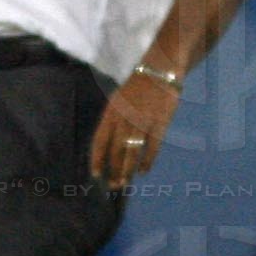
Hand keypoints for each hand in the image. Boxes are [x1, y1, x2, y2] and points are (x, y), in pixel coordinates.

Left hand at [92, 71, 180, 190]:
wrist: (159, 69)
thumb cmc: (138, 86)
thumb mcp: (119, 100)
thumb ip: (114, 121)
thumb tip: (110, 146)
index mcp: (111, 111)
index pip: (100, 139)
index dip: (97, 158)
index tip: (96, 174)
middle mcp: (124, 118)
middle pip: (116, 149)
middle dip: (113, 169)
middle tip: (114, 185)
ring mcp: (142, 120)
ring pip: (132, 151)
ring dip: (128, 169)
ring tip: (125, 182)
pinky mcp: (159, 122)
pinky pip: (152, 146)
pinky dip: (147, 160)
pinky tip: (144, 171)